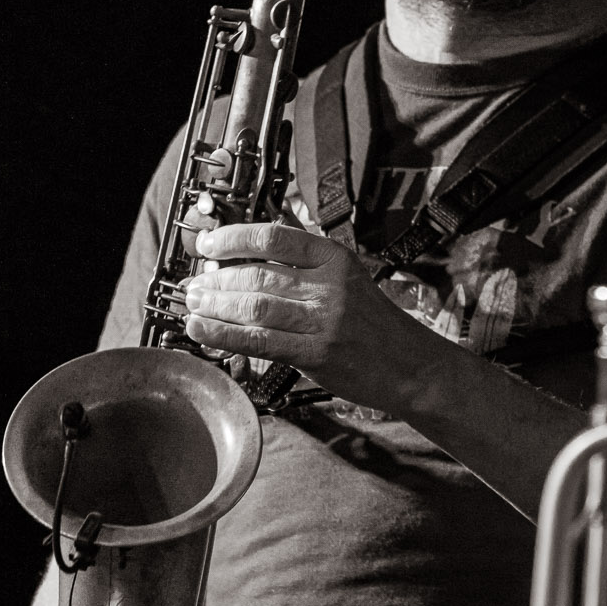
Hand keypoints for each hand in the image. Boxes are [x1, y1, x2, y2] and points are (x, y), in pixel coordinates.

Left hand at [182, 221, 405, 403]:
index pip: (274, 238)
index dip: (233, 239)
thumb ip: (307, 265)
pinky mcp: (316, 354)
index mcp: (336, 259)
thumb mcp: (349, 280)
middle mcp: (329, 286)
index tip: (209, 246)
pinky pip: (259, 341)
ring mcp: (324, 321)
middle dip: (217, 280)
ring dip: (216, 306)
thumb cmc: (377, 326)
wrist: (412, 367)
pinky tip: (203, 330)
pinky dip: (224, 335)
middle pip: (258, 274)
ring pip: (254, 307)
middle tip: (195, 285)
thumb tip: (255, 252)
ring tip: (194, 306)